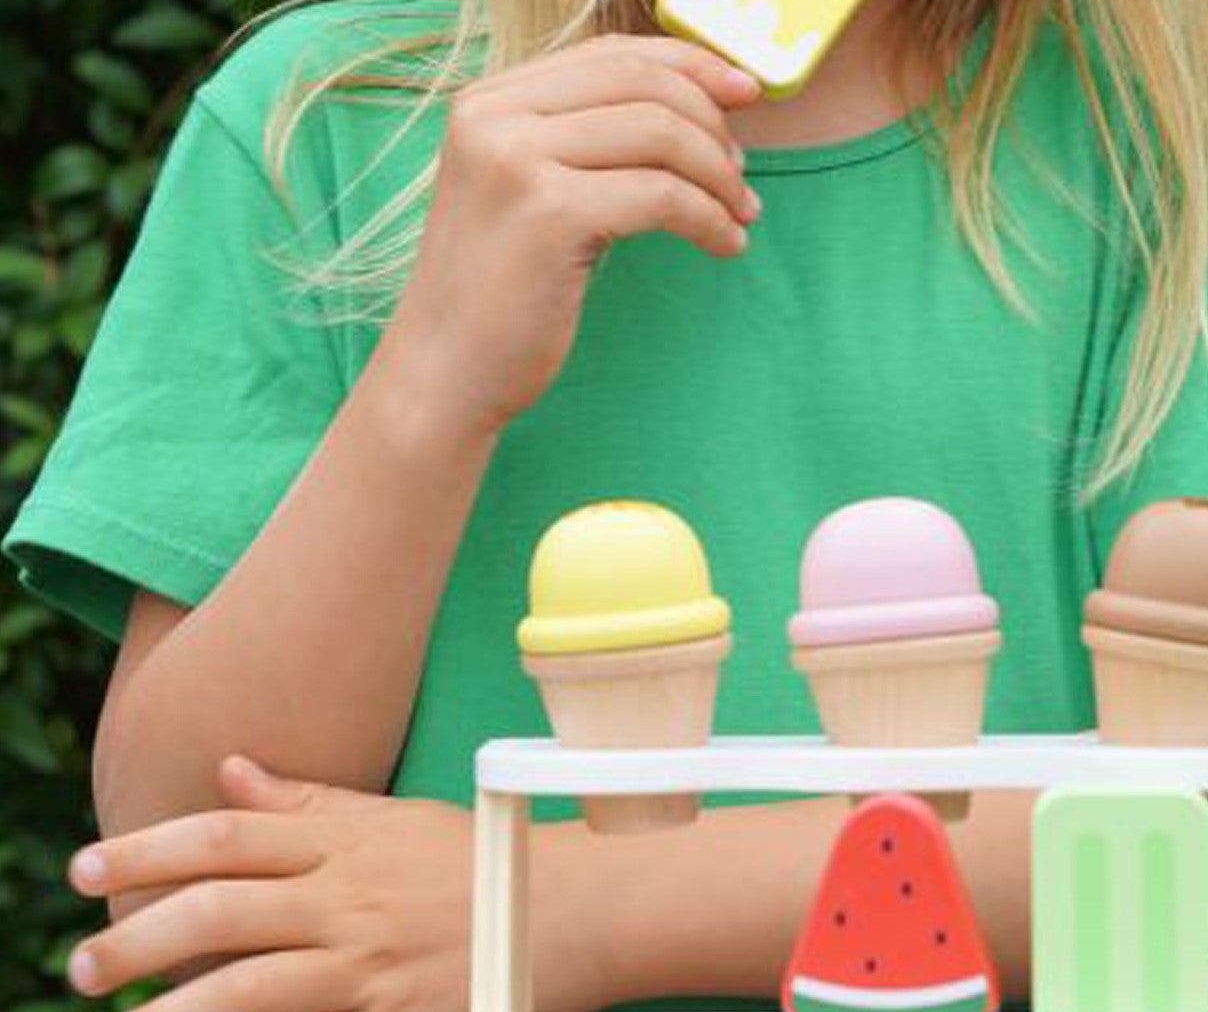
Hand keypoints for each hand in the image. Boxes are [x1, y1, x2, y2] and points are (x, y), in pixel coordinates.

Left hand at [65, 756, 472, 1011]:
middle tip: (81, 966)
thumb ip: (310, 802)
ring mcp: (367, 956)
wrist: (573, 907)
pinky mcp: (391, 1009)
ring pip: (246, 982)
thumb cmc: (484, 858)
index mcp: (344, 840)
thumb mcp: (396, 819)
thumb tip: (230, 772)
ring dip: (174, 1008)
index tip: (85, 868)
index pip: (229, 836)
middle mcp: (346, 893)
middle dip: (138, 936)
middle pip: (221, 908)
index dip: (150, 849)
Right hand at [377, 34, 763, 438]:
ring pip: (661, 134)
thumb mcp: (532, 185)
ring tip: (739, 214)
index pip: (612, 53)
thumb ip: (588, 134)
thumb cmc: (502, 285)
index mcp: (489, 99)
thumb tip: (701, 95)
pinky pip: (663, 196)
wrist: (444, 371)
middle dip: (712, 123)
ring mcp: (515, 160)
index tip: (746, 91)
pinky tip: (725, 245)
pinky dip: (709, 219)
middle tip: (741, 174)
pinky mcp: (549, 214)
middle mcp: (494, 116)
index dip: (690, 64)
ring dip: (719, 175)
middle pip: (643, 84)